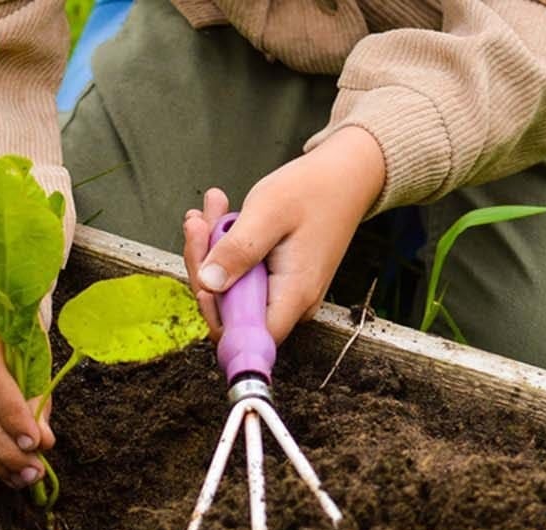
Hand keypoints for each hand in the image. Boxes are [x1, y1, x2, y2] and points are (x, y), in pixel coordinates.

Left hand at [182, 125, 386, 344]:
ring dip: (212, 252)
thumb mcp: (269, 212)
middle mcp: (291, 303)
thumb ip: (237, 250)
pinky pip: (241, 276)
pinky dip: (225, 248)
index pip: (244, 336)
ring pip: (231, 290)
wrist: (345, 176)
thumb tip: (209, 283)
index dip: (215, 315)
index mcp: (294, 295)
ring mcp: (284, 293)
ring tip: (211, 213)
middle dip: (206, 267)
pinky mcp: (277, 281)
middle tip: (200, 225)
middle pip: (230, 311)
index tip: (202, 281)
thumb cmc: (316, 189)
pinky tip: (221, 219)